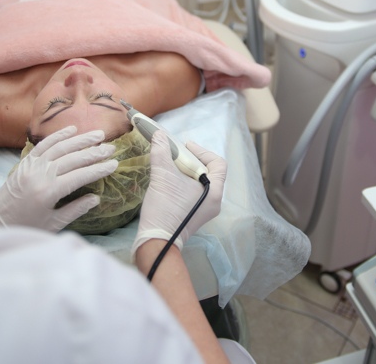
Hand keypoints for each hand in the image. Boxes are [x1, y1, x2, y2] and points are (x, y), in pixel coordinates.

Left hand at [0, 126, 117, 231]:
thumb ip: (75, 210)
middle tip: (111, 148)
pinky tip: (72, 130)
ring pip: (60, 148)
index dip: (98, 170)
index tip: (114, 164)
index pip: (80, 177)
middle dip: (94, 152)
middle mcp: (40, 175)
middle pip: (72, 159)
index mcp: (48, 193)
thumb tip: (96, 198)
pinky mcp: (26, 161)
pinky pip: (43, 144)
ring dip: (80, 140)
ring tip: (98, 135)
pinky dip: (58, 136)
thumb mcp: (54, 223)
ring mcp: (32, 166)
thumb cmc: (27, 225)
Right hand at [132, 131, 226, 254]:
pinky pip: (195, 193)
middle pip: (209, 172)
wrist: (157, 241)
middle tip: (177, 155)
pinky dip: (185, 183)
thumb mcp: (163, 176)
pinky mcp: (195, 215)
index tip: (185, 147)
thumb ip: (161, 152)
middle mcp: (214, 201)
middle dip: (193, 160)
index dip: (202, 151)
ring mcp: (206, 210)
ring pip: (201, 182)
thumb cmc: (165, 208)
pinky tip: (171, 181)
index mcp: (214, 191)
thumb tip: (159, 134)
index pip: (218, 163)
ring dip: (187, 171)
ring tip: (172, 166)